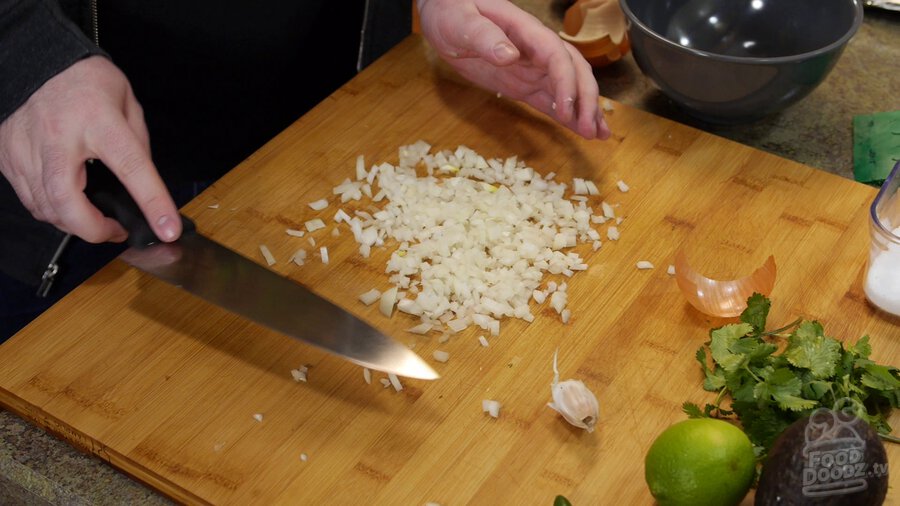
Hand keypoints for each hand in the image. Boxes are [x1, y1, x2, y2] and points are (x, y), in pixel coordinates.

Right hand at [0, 56, 180, 243]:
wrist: (34, 57)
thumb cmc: (84, 79)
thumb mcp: (126, 101)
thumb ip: (137, 143)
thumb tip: (143, 184)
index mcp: (99, 121)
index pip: (131, 167)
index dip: (152, 202)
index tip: (167, 228)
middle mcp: (59, 137)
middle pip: (68, 202)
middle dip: (94, 230)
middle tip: (114, 230)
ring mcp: (26, 148)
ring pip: (45, 207)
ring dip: (74, 222)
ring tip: (94, 216)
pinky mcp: (7, 156)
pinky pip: (29, 198)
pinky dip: (51, 209)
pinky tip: (68, 201)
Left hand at [417, 0, 609, 139]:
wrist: (444, 12)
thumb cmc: (452, 10)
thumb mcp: (462, 22)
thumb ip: (485, 37)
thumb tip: (509, 55)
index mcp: (526, 31)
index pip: (557, 57)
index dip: (566, 84)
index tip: (565, 112)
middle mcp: (537, 49)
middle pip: (574, 72)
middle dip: (586, 101)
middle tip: (591, 131)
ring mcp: (532, 67)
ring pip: (569, 87)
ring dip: (585, 110)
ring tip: (600, 135)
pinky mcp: (523, 83)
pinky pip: (550, 99)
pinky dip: (566, 115)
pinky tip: (580, 130)